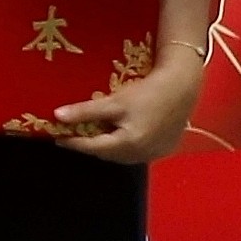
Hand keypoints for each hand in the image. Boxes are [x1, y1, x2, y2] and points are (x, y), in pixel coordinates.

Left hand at [39, 36, 210, 166]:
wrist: (183, 86)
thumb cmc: (148, 91)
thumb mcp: (114, 101)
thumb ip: (86, 111)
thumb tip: (57, 116)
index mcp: (128, 144)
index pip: (93, 148)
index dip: (74, 143)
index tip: (57, 138)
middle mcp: (142, 154)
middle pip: (107, 153)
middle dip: (90, 145)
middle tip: (74, 134)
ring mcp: (155, 153)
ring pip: (122, 155)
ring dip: (107, 146)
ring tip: (94, 133)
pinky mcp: (165, 148)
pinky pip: (138, 152)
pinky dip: (124, 145)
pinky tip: (120, 133)